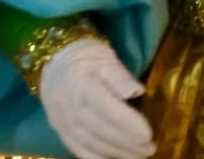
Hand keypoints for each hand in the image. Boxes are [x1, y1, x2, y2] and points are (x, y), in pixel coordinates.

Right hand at [39, 36, 154, 158]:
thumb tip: (138, 91)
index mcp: (81, 85)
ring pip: (92, 144)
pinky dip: (98, 158)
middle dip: (128, 143)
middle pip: (102, 131)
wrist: (52, 61)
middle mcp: (70, 108)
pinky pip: (80, 150)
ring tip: (139, 156)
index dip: (128, 123)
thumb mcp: (104, 57)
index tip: (149, 133)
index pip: (107, 108)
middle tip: (151, 148)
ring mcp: (64, 123)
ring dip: (118, 153)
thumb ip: (120, 76)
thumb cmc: (83, 55)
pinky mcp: (61, 132)